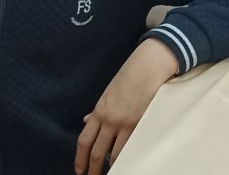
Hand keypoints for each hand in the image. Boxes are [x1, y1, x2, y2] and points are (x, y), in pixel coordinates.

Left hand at [75, 38, 178, 173]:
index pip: (84, 140)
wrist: (149, 65)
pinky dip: (129, 155)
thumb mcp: (109, 92)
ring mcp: (126, 122)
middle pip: (97, 151)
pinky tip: (128, 162)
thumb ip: (99, 110)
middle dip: (93, 168)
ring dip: (113, 166)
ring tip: (112, 174)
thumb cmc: (130, 75)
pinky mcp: (141, 122)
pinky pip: (132, 145)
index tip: (79, 169)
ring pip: (115, 153)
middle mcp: (110, 118)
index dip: (80, 158)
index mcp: (100, 110)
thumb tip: (86, 121)